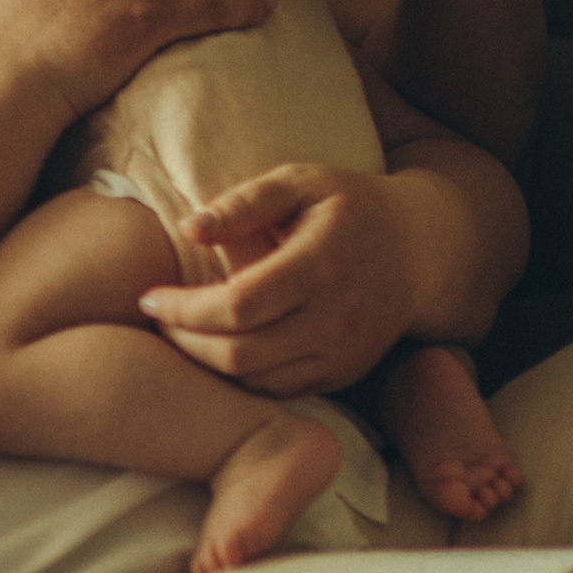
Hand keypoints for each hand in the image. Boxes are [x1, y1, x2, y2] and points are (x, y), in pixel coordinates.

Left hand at [138, 164, 423, 394]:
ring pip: (254, 381)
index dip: (182, 308)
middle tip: (157, 318)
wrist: (423, 250)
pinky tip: (216, 349)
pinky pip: (277, 390)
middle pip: (239, 354)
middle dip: (184, 341)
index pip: (237, 306)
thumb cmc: (349, 207)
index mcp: (320, 265)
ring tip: (179, 332)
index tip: (149, 295)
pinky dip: (238, 377)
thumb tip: (189, 227)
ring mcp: (342, 353)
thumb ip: (245, 201)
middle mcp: (334, 319)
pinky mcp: (342, 374)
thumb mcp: (302, 182)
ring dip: (205, 364)